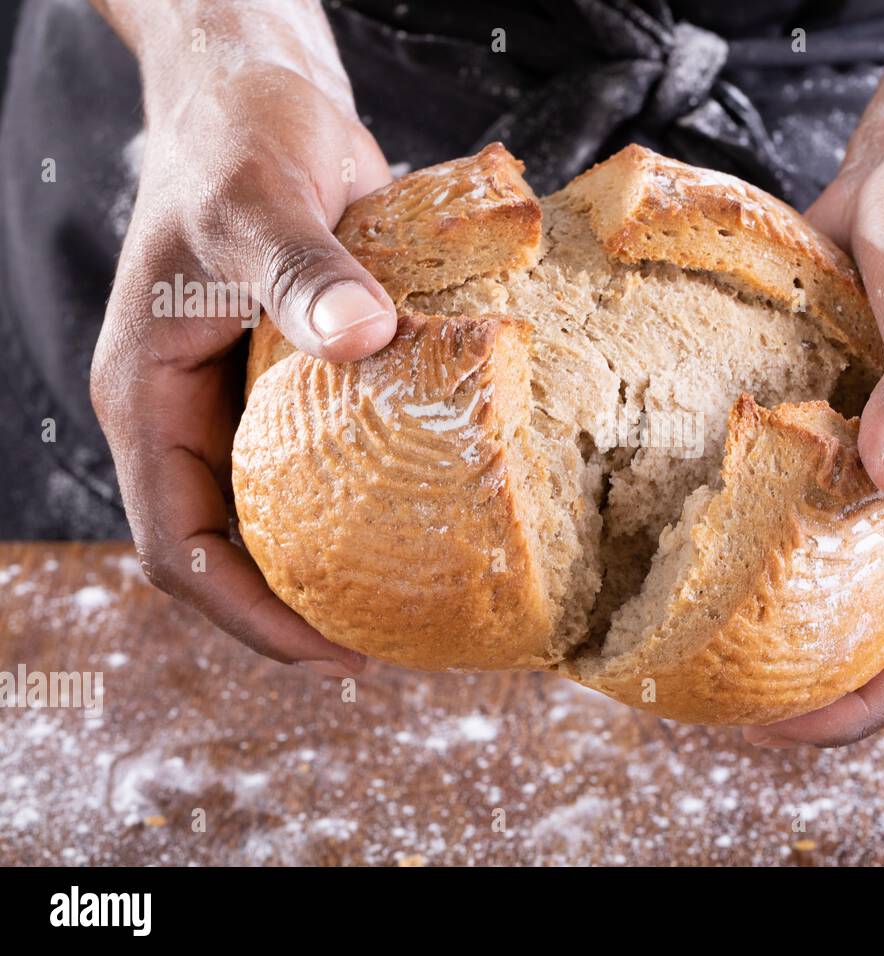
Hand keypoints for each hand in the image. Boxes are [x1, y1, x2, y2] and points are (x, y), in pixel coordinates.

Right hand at [90, 21, 393, 674]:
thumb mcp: (252, 205)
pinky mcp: (305, 379)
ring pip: (284, 514)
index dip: (246, 614)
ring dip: (339, 562)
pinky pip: (333, 461)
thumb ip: (299, 272)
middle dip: (300, 609)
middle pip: (234, 550)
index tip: (332, 650)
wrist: (266, 100)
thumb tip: (362, 338)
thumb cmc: (236, 146)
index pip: (178, 547)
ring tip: (422, 600)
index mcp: (150, 402)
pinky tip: (440, 511)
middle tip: (393, 643)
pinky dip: (374, 497)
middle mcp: (195, 417)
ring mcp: (248, 402)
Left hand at [746, 91, 883, 747]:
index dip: (877, 693)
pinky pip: (800, 510)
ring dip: (775, 623)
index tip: (789, 721)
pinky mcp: (842, 437)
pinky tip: (683, 554)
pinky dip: (752, 543)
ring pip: (839, 579)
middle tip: (717, 700)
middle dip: (814, 679)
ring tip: (686, 649)